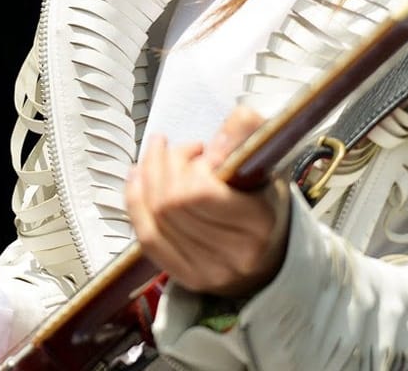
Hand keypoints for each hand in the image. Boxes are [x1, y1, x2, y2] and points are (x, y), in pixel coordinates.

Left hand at [125, 104, 291, 296]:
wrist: (271, 248)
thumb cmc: (265, 198)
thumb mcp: (267, 156)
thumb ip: (246, 131)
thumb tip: (214, 147)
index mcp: (260, 221)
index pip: (200, 192)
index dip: (189, 163)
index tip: (200, 147)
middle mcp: (235, 253)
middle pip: (172, 202)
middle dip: (166, 165)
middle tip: (180, 150)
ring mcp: (209, 271)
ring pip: (156, 218)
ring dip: (149, 179)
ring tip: (161, 160)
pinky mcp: (188, 278)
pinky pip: (148, 239)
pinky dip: (136, 204)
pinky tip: (137, 180)